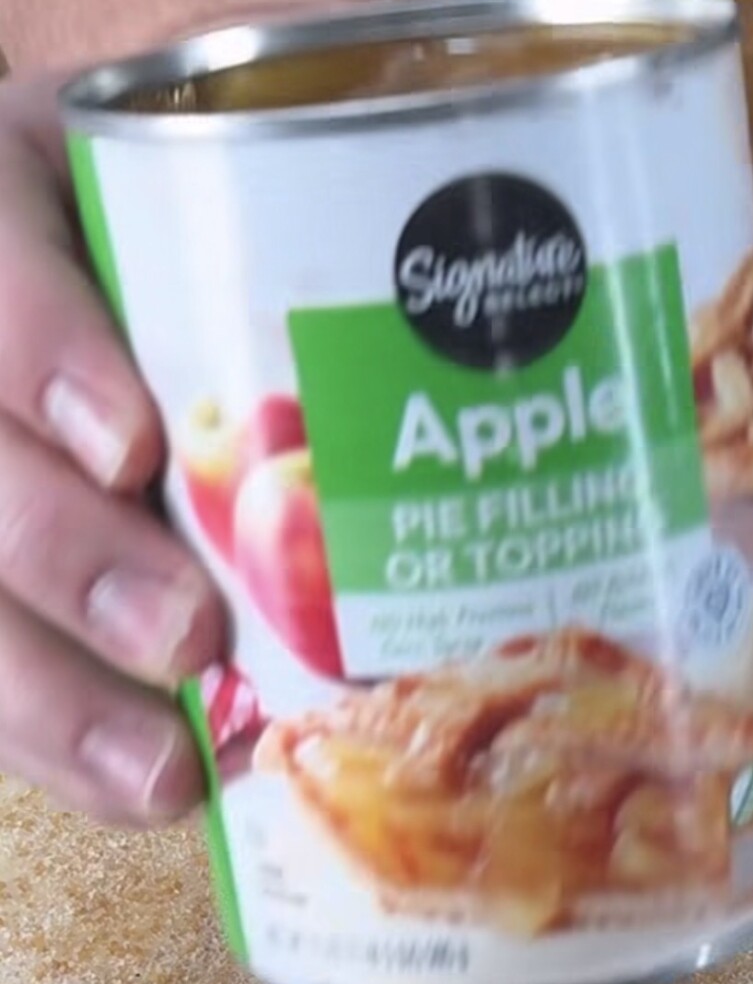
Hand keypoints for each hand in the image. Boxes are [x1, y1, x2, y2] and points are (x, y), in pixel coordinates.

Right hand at [0, 73, 225, 825]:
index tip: (133, 445)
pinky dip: (70, 751)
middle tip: (183, 635)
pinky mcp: (4, 594)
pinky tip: (156, 792)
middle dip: (67, 559)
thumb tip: (475, 315)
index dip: (41, 357)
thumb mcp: (219, 191)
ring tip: (164, 777)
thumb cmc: (202, 221)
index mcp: (4, 224)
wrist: (127, 248)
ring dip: (57, 703)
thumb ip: (289, 245)